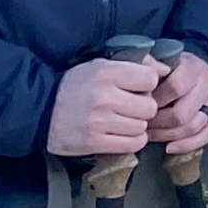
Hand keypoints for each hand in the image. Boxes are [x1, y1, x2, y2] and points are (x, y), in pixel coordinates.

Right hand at [46, 57, 161, 159]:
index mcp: (106, 73)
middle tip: (132, 107)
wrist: (40, 110)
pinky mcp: (93, 143)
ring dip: (137, 125)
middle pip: (150, 107)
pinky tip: (123, 133)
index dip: (149, 84)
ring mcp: (98, 122)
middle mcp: (104, 97)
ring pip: (142, 127)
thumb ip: (135, 63)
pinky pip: (132, 144)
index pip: (150, 79)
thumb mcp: (101, 65)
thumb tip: (167, 68)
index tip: (139, 88)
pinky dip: (132, 140)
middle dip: (144, 107)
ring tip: (123, 120)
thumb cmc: (77, 85)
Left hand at [148, 49, 207, 151]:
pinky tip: (170, 148)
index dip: (154, 101)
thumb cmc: (171, 67)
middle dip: (158, 124)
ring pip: (193, 127)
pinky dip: (188, 145)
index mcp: (193, 67)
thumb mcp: (161, 60)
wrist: (194, 69)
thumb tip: (138, 72)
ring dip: (168, 136)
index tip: (138, 106)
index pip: (175, 88)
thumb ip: (150, 64)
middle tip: (142, 126)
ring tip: (150, 136)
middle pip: (182, 113)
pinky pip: (207, 135)